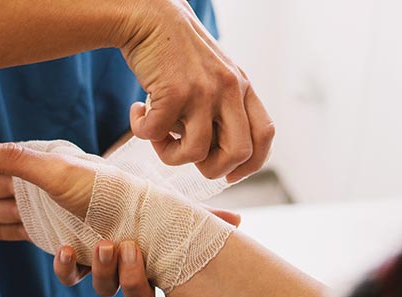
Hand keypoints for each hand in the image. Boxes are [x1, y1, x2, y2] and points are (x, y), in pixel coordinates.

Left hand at [52, 208, 240, 296]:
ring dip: (105, 270)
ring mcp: (103, 272)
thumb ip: (199, 217)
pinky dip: (67, 267)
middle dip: (133, 280)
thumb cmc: (139, 205)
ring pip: (105, 288)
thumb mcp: (170, 209)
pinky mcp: (75, 264)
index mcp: (161, 270)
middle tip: (130, 249)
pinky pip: (69, 278)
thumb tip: (236, 221)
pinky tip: (68, 249)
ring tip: (104, 244)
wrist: (89, 189)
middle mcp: (132, 278)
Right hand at [115, 0, 274, 181]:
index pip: (264, 135)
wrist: (149, 16)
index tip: (228, 174)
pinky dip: (142, 132)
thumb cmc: (175, 52)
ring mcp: (203, 91)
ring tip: (156, 136)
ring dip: (170, 155)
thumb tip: (211, 153)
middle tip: (188, 160)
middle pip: (239, 153)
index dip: (250, 164)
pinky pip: (158, 134)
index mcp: (241, 87)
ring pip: (196, 152)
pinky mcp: (174, 91)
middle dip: (213, 170)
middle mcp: (229, 90)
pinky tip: (137, 115)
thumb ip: (220, 107)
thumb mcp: (212, 75)